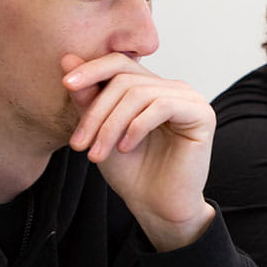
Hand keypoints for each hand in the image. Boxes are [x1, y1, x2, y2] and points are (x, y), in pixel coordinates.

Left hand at [62, 53, 214, 251]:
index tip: (65, 85)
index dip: (92, 69)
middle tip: (79, 144)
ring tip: (97, 154)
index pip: (120, 63)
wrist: (156, 207)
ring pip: (139, 93)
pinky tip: (125, 148)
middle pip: (125, 79)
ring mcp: (189, 99)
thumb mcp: (100, 131)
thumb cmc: (132, 172)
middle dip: (97, 111)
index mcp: (151, 87)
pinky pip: (162, 106)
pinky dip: (136, 126)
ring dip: (111, 125)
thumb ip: (87, 97)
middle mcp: (172, 88)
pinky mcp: (201, 114)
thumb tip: (67, 59)